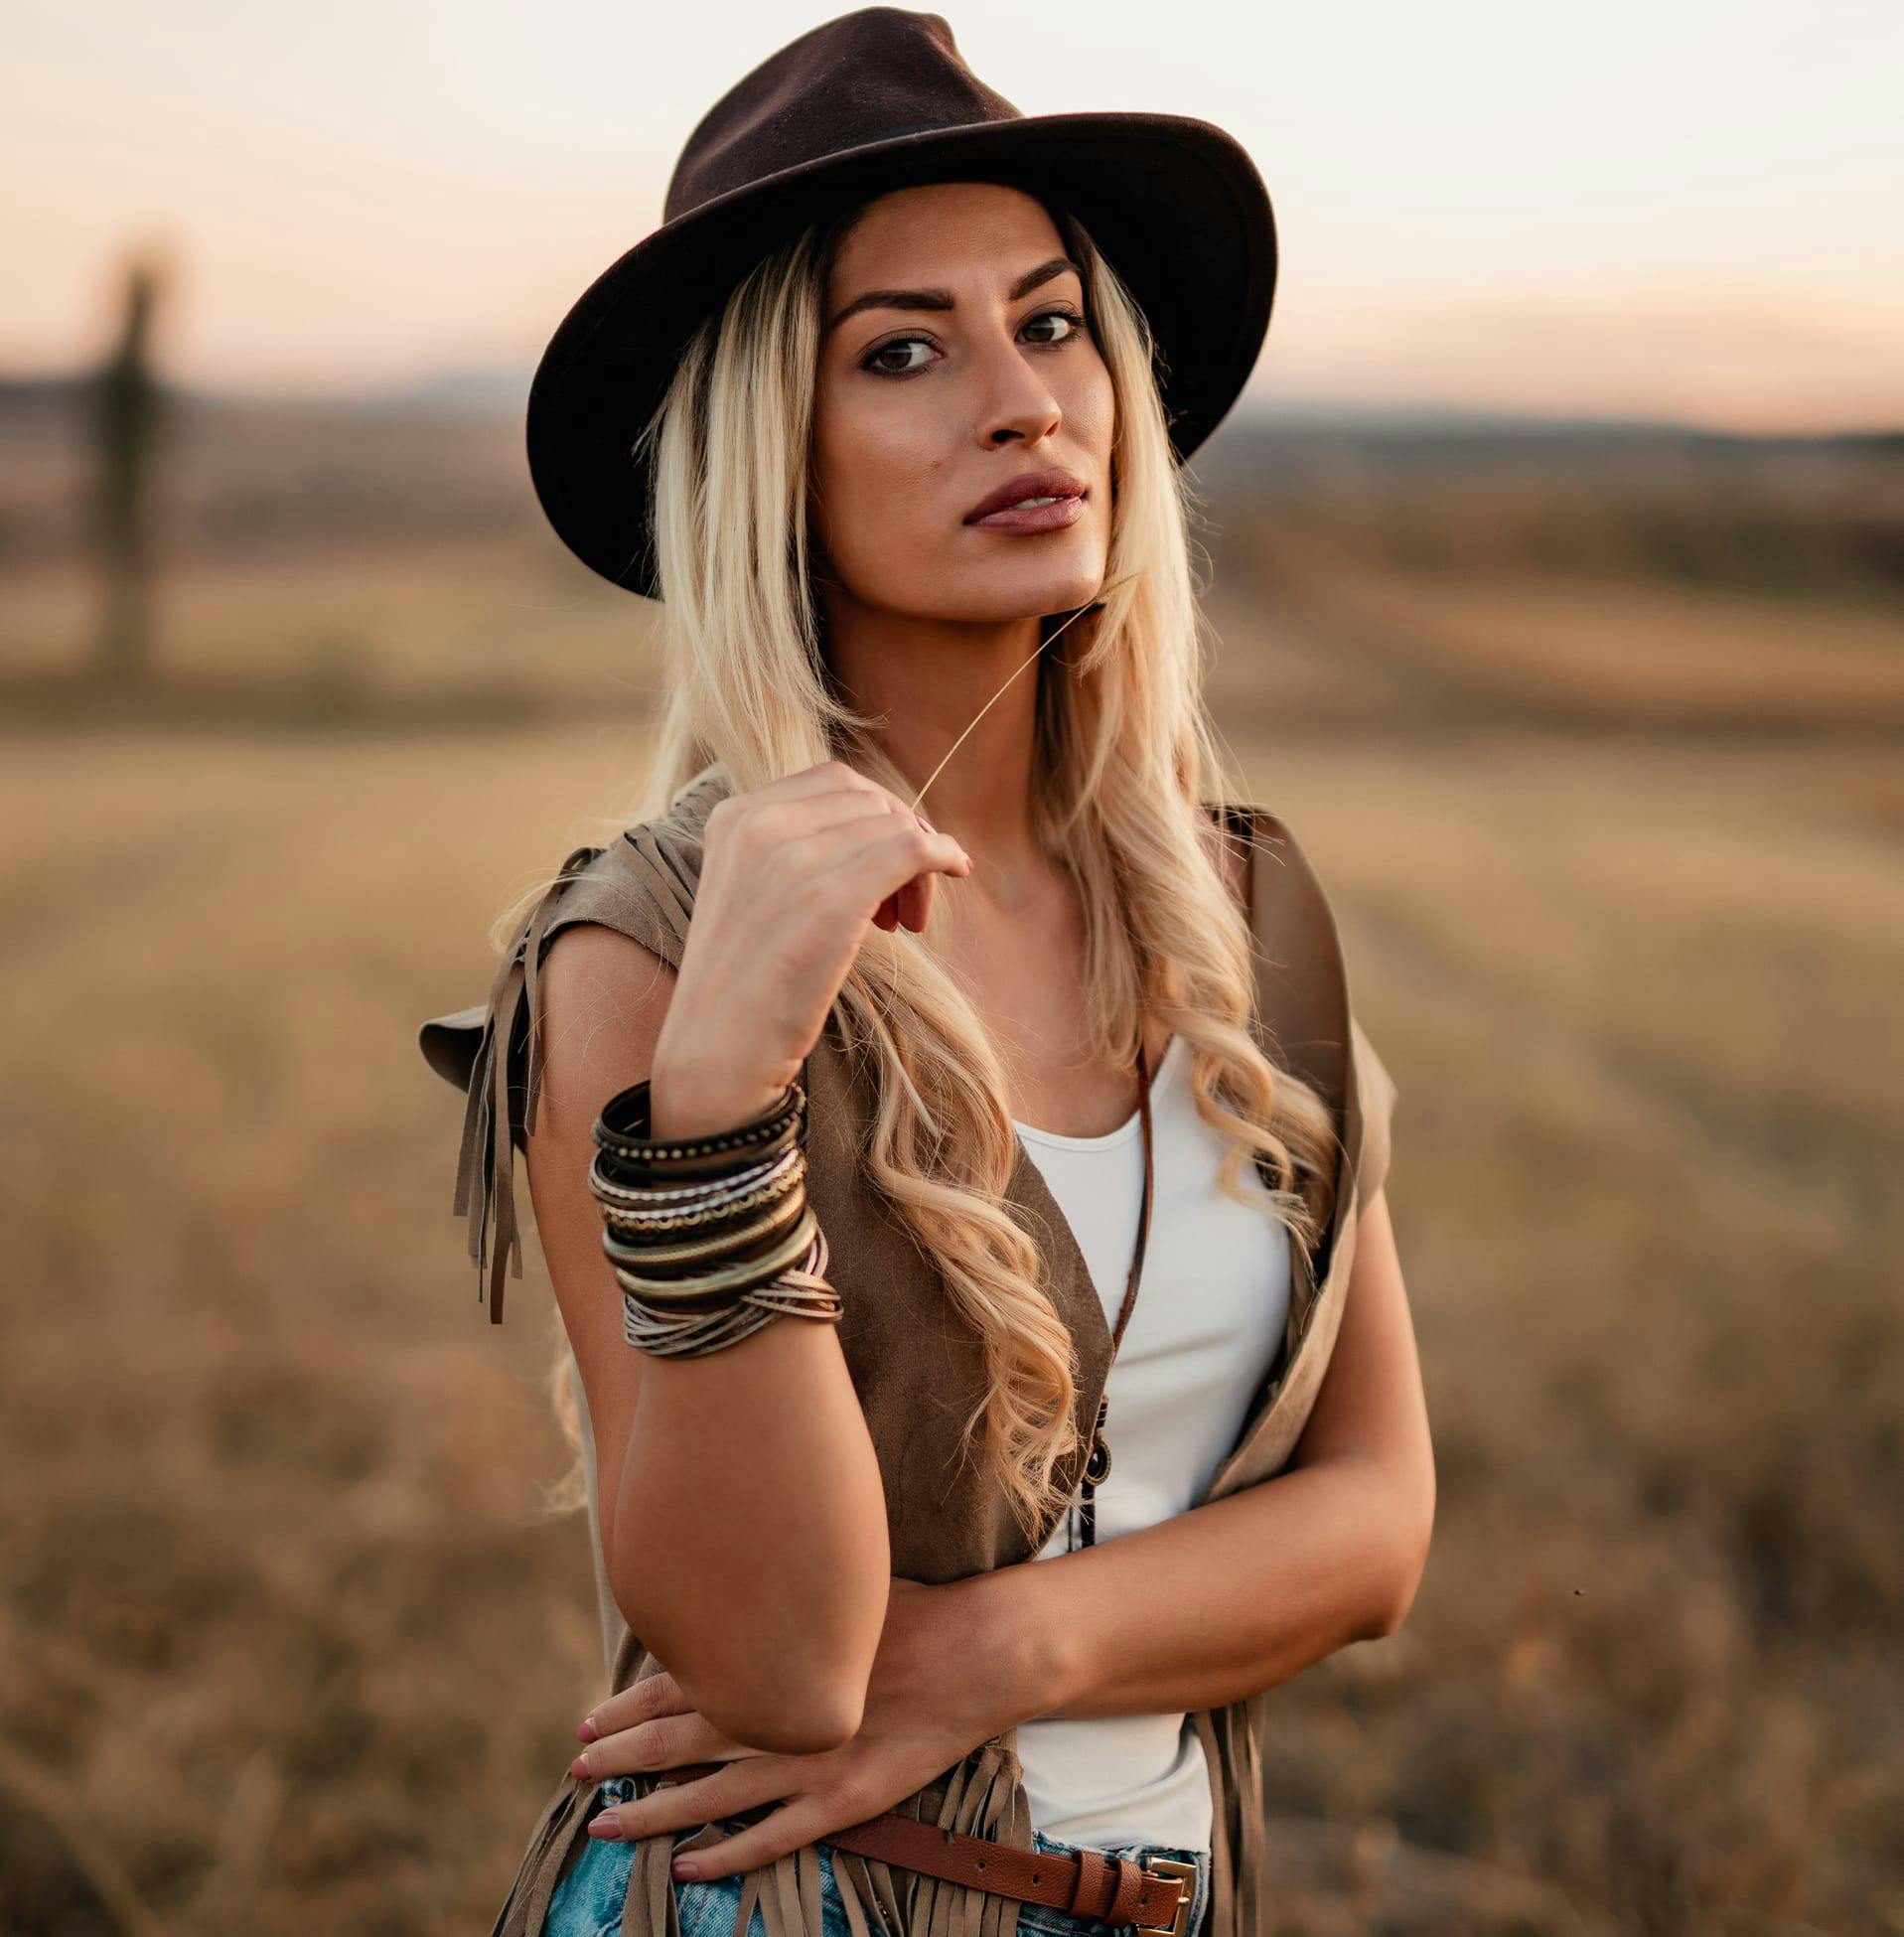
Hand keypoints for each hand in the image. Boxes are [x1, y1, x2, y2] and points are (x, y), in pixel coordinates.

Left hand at [570, 1577, 1028, 1879]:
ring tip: (602, 1827)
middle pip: (677, 1742)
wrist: (977, 1650)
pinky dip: (724, 1854)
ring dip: (650, 1814)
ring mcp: (808, 1762)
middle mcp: (779, 1712)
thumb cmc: (910, 1610)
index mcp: (774, 1657)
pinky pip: (771, 1838)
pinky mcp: (842, 1800)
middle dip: (619, 1758)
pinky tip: (685, 1865)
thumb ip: (781, 1602)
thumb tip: (731, 1588)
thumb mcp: (833, 1589)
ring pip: (709, 1797)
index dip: (626, 1708)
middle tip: (575, 1773)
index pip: (678, 1686)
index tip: (586, 1723)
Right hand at [651, 762, 973, 1136]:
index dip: (876, 815)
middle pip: (869, 802)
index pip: (834, 783)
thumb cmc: (744, 986)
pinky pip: (912, 849)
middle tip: (904, 906)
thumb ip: (796, 850)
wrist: (715, 1053)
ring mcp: (791, 858)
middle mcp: (758, 824)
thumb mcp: (754, 893)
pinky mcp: (829, 897)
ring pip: (893, 825)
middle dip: (900, 840)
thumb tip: (886, 828)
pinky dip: (944, 854)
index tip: (887, 865)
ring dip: (919, 863)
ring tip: (909, 920)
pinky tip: (958, 873)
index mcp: (734, 817)